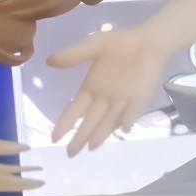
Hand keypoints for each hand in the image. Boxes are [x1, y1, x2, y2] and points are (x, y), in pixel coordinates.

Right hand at [48, 27, 166, 154]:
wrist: (147, 41)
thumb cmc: (119, 44)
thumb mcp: (94, 45)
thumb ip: (74, 54)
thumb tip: (49, 61)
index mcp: (91, 88)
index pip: (75, 110)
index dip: (65, 123)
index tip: (54, 137)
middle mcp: (105, 99)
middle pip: (90, 122)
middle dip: (80, 137)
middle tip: (70, 153)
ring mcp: (123, 101)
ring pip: (109, 121)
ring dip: (101, 134)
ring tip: (90, 147)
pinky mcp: (140, 99)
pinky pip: (133, 111)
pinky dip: (128, 119)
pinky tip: (123, 129)